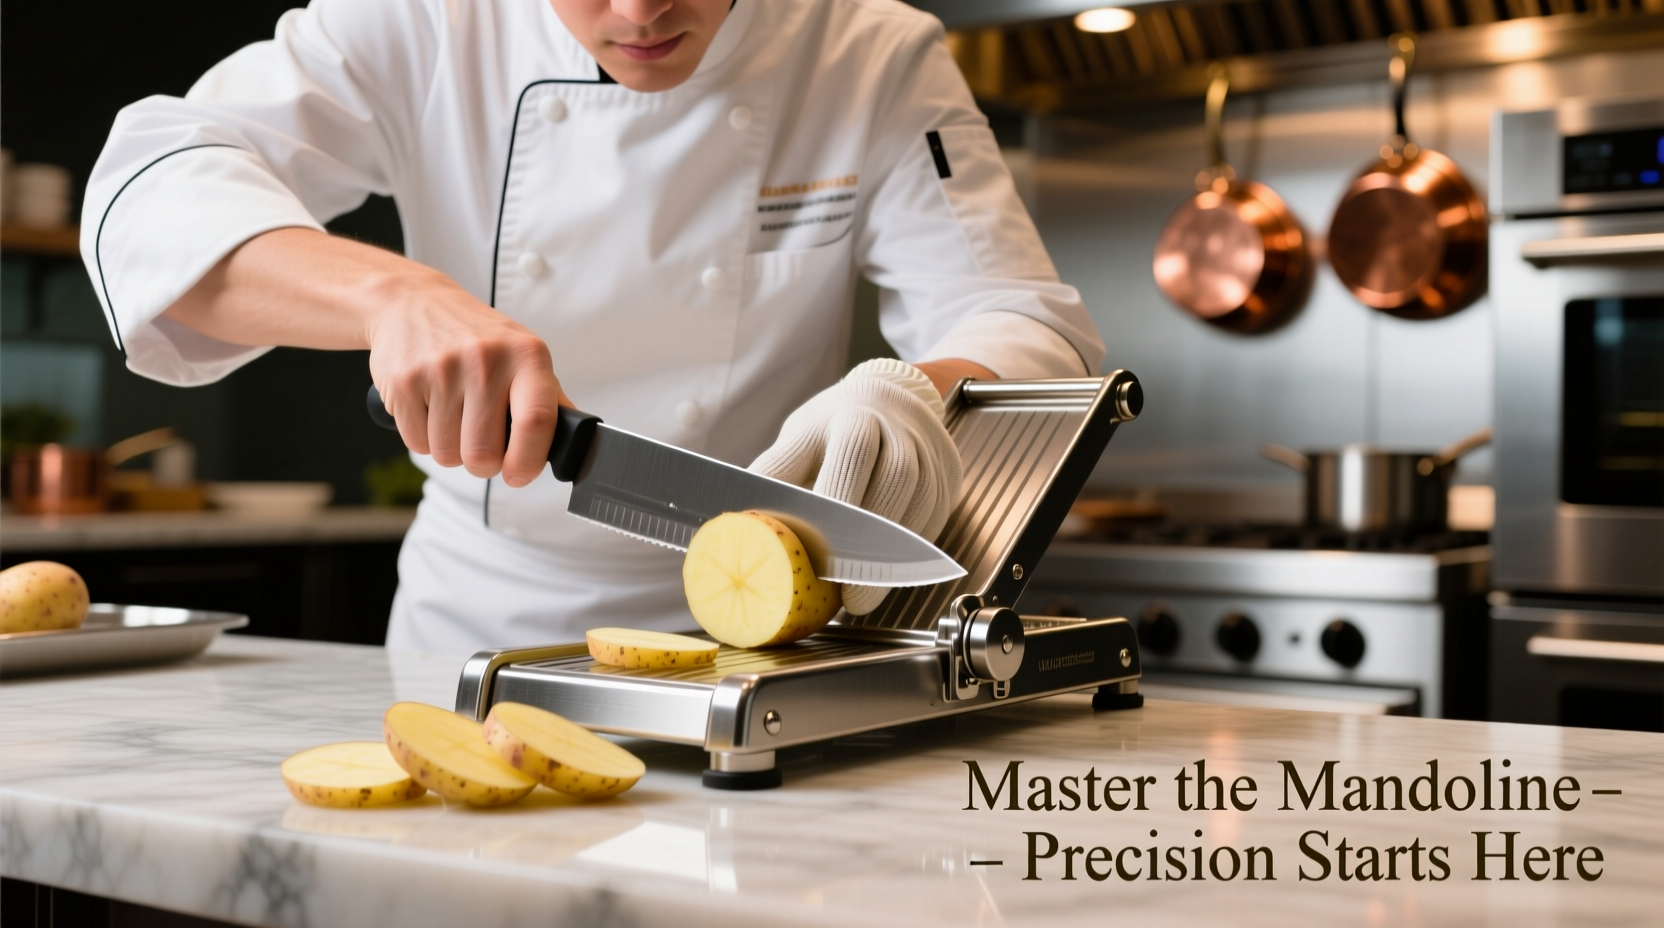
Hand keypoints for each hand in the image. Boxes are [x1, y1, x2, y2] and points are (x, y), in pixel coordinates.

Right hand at [365, 273, 565, 487]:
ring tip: (454, 418)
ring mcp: (441, 369)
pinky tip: (430, 409)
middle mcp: (485, 359)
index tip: (519, 474)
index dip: (528, 461)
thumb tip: (575, 443)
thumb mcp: (523, 354)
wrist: (413, 301)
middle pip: (484, 453)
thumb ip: (549, 399)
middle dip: (483, 464)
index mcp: (526, 355)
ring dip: (452, 450)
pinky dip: (424, 439)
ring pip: (448, 455)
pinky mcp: (404, 381)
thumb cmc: (476, 336)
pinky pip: (417, 443)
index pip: (536, 422)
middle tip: (482, 444)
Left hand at [749, 359, 962, 614]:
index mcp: (841, 416)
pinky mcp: (945, 473)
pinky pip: (932, 515)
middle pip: (890, 475)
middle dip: (865, 533)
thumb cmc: (834, 429)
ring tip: (860, 597)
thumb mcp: (798, 441)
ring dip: (889, 555)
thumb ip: (774, 479)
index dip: (825, 499)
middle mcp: (887, 424)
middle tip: (841, 586)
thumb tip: (728, 527)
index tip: (803, 541)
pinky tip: (885, 576)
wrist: (895, 398)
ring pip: (917, 497)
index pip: (837, 455)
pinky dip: (908, 554)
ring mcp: (922, 447)